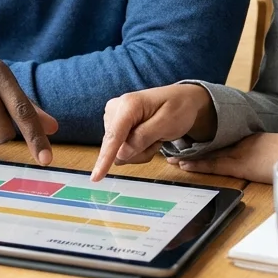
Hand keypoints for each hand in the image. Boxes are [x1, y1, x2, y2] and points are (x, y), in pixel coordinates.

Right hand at [90, 84, 216, 180]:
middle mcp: (115, 109)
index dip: (105, 158)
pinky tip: (148, 137)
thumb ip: (143, 138)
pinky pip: (121, 149)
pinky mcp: (115, 125)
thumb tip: (120, 155)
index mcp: (128, 105)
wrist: (182, 99)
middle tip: (158, 141)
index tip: (96, 177)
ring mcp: (113, 117)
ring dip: (139, 151)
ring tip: (155, 137)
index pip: (114, 136)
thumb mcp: (167, 123)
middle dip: (138, 152)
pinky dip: (137, 149)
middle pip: (116, 147)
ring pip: (118, 151)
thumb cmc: (178, 108)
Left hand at [166, 133, 277, 182]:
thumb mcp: (277, 154)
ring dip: (189, 157)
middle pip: (211, 146)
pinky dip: (197, 165)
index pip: (221, 143)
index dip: (204, 144)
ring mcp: (240, 153)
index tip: (188, 144)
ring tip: (170, 158)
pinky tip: (183, 165)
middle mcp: (241, 144)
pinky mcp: (241, 165)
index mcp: (250, 141)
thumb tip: (264, 162)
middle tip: (170, 148)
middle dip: (191, 148)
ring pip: (208, 155)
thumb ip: (265, 157)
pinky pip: (214, 165)